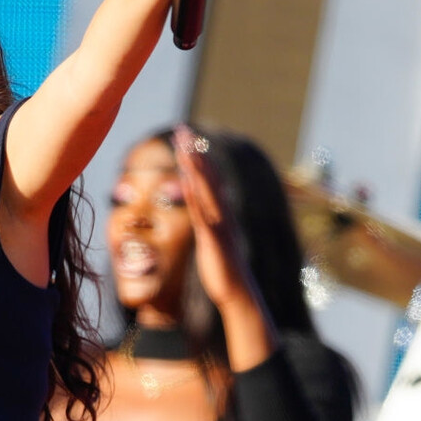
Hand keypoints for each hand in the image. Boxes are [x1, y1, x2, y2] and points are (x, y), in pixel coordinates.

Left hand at [171, 126, 259, 315]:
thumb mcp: (211, 239)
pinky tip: (186, 182)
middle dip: (195, 151)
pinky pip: (202, 214)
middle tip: (184, 128)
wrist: (236, 291)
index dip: (198, 156)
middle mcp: (222, 212)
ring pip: (206, 190)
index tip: (187, 136)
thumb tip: (198, 208)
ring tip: (184, 147)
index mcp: (220, 212)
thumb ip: (205, 221)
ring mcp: (219, 224)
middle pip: (208, 176)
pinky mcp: (213, 239)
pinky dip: (195, 197)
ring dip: (195, 168)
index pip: (208, 178)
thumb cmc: (221, 268)